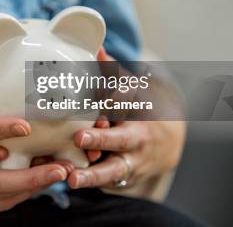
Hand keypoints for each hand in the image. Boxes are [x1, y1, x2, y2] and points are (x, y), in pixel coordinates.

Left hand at [67, 50, 184, 189]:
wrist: (166, 145)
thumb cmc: (138, 110)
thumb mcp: (131, 89)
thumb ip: (111, 72)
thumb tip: (96, 48)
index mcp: (137, 111)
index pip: (125, 106)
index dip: (111, 100)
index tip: (96, 98)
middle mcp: (136, 140)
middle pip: (120, 140)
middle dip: (100, 140)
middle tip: (80, 138)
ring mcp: (130, 163)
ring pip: (112, 171)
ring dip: (92, 176)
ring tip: (72, 178)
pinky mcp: (120, 180)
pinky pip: (105, 183)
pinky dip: (88, 184)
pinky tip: (66, 182)